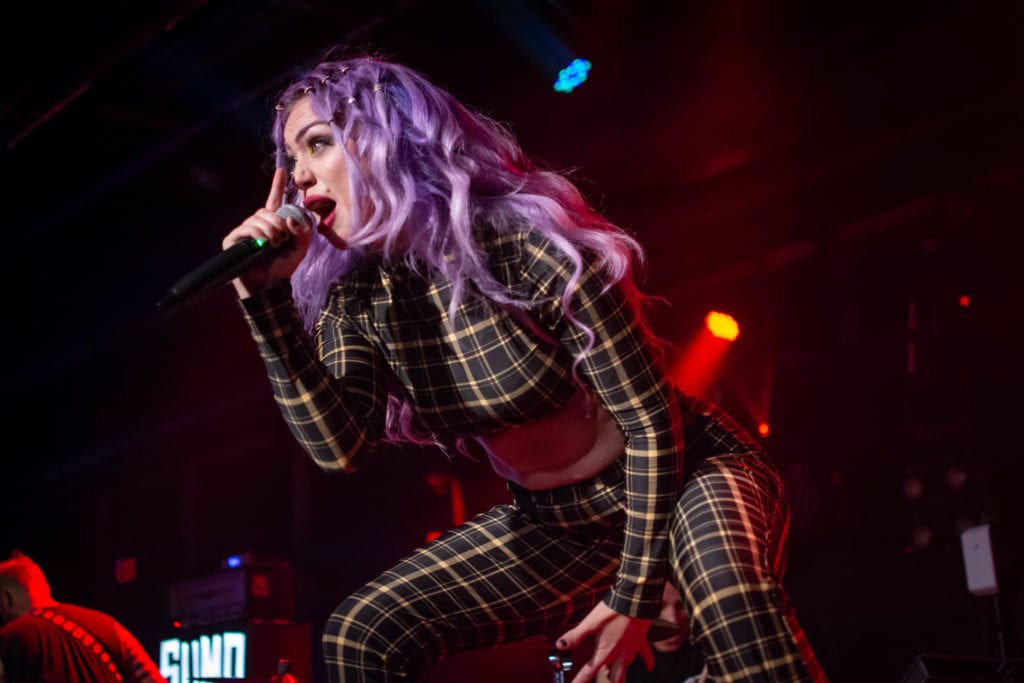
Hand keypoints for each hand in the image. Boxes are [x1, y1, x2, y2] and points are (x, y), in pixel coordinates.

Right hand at [222, 167, 311, 297]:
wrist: (271, 287)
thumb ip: (303, 230)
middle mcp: (256, 225)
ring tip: (274, 245)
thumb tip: (290, 218)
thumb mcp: (301, 247)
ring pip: (257, 219)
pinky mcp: (232, 241)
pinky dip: (257, 235)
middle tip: (282, 239)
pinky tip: (263, 244)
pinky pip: (245, 229)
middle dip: (277, 223)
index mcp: (272, 224)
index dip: (277, 186)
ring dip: (270, 231)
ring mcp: (243, 233)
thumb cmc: (284, 268)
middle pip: (266, 211)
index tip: (282, 170)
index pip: (274, 201)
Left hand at [556, 601, 653, 682]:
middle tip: (601, 680)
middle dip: (606, 681)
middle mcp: (619, 654)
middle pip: (613, 676)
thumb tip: (560, 644)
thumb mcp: (590, 622)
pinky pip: (646, 655)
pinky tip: (650, 668)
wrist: (635, 600)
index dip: (581, 680)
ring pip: (626, 668)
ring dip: (620, 674)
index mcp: (605, 651)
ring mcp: (631, 649)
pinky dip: (648, 662)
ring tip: (615, 677)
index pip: (590, 671)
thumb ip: (576, 636)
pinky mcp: (640, 641)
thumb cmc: (612, 611)